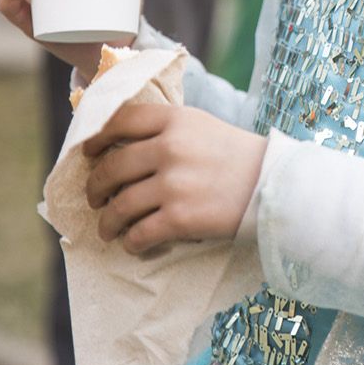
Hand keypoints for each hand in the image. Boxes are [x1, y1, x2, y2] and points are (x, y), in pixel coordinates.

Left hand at [83, 104, 266, 253]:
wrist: (275, 185)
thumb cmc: (239, 157)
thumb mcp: (203, 127)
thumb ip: (167, 130)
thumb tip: (123, 145)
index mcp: (175, 120)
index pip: (120, 121)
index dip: (95, 138)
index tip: (88, 153)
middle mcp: (169, 148)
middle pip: (111, 168)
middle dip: (96, 188)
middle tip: (96, 199)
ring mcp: (173, 184)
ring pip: (119, 207)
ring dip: (108, 223)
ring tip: (108, 229)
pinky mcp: (179, 218)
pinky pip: (138, 234)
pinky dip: (131, 243)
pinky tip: (134, 244)